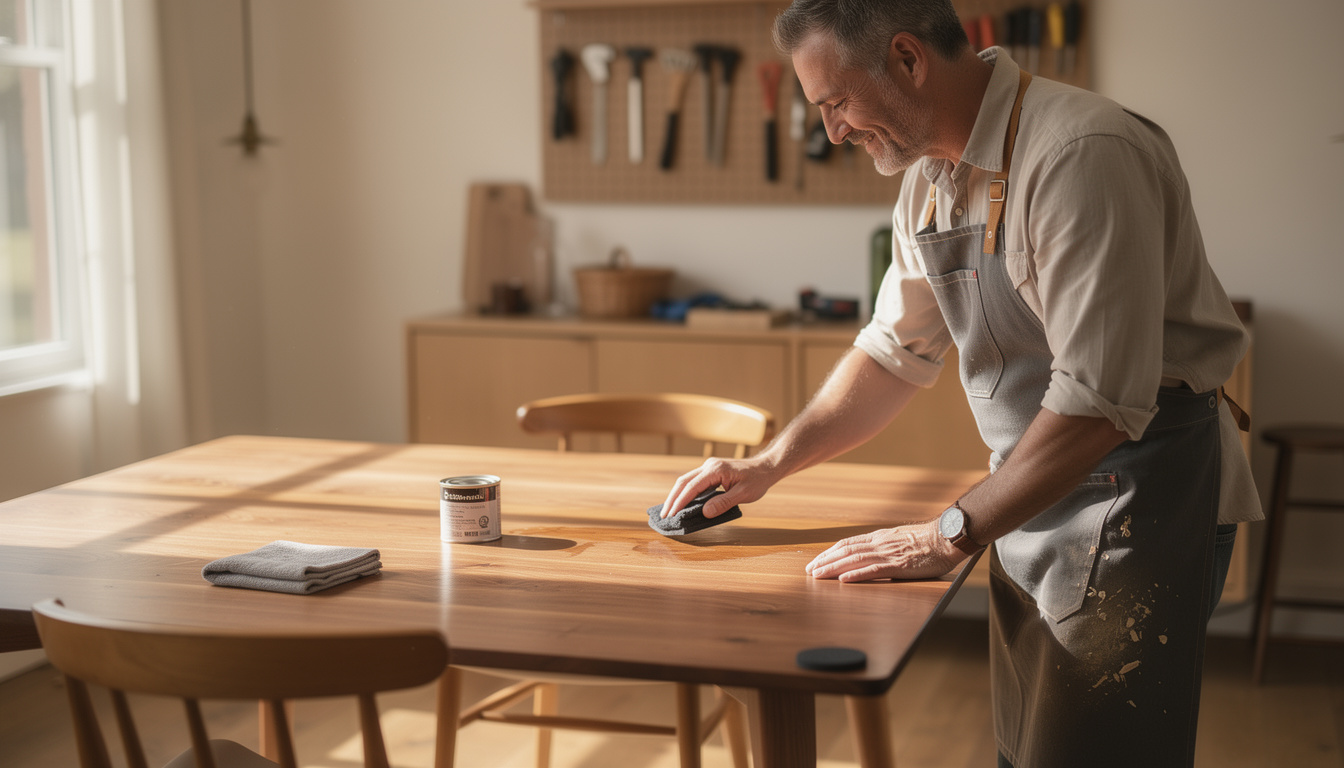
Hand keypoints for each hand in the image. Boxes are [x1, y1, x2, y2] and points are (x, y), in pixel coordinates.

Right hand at [660, 456, 779, 518]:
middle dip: (673, 499)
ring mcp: (709, 467)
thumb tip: (705, 513)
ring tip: (669, 511)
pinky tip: (681, 502)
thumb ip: (724, 503)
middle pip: (683, 482)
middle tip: (664, 515)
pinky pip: (693, 482)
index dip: (680, 502)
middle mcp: (709, 466)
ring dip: (677, 495)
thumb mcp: (744, 494)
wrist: (766, 467)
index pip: (692, 487)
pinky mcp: (711, 471)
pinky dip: (685, 492)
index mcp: (716, 470)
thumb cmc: (758, 480)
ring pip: (686, 481)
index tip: (671, 514)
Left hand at [805, 520, 964, 581]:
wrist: (946, 537)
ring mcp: (888, 554)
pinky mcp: (898, 566)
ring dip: (833, 568)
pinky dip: (856, 575)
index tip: (817, 560)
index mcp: (880, 537)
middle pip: (846, 551)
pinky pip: (873, 570)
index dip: (830, 552)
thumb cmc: (929, 540)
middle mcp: (879, 544)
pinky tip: (843, 580)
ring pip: (854, 560)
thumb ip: (887, 545)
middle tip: (809, 570)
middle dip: (825, 561)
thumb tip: (875, 553)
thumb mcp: (901, 538)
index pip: (848, 543)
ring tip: (818, 575)